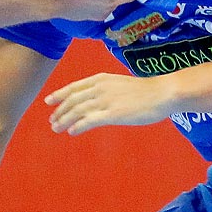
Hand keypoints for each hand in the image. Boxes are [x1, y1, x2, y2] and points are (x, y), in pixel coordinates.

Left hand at [46, 72, 172, 135]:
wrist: (163, 93)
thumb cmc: (146, 91)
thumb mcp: (121, 84)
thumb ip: (107, 90)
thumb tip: (97, 100)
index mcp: (101, 79)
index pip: (74, 87)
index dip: (59, 94)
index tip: (48, 101)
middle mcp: (100, 88)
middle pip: (72, 100)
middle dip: (59, 111)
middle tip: (52, 121)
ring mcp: (105, 101)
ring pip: (77, 111)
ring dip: (64, 120)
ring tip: (57, 129)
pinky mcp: (112, 114)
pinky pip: (89, 121)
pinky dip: (77, 126)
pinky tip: (72, 132)